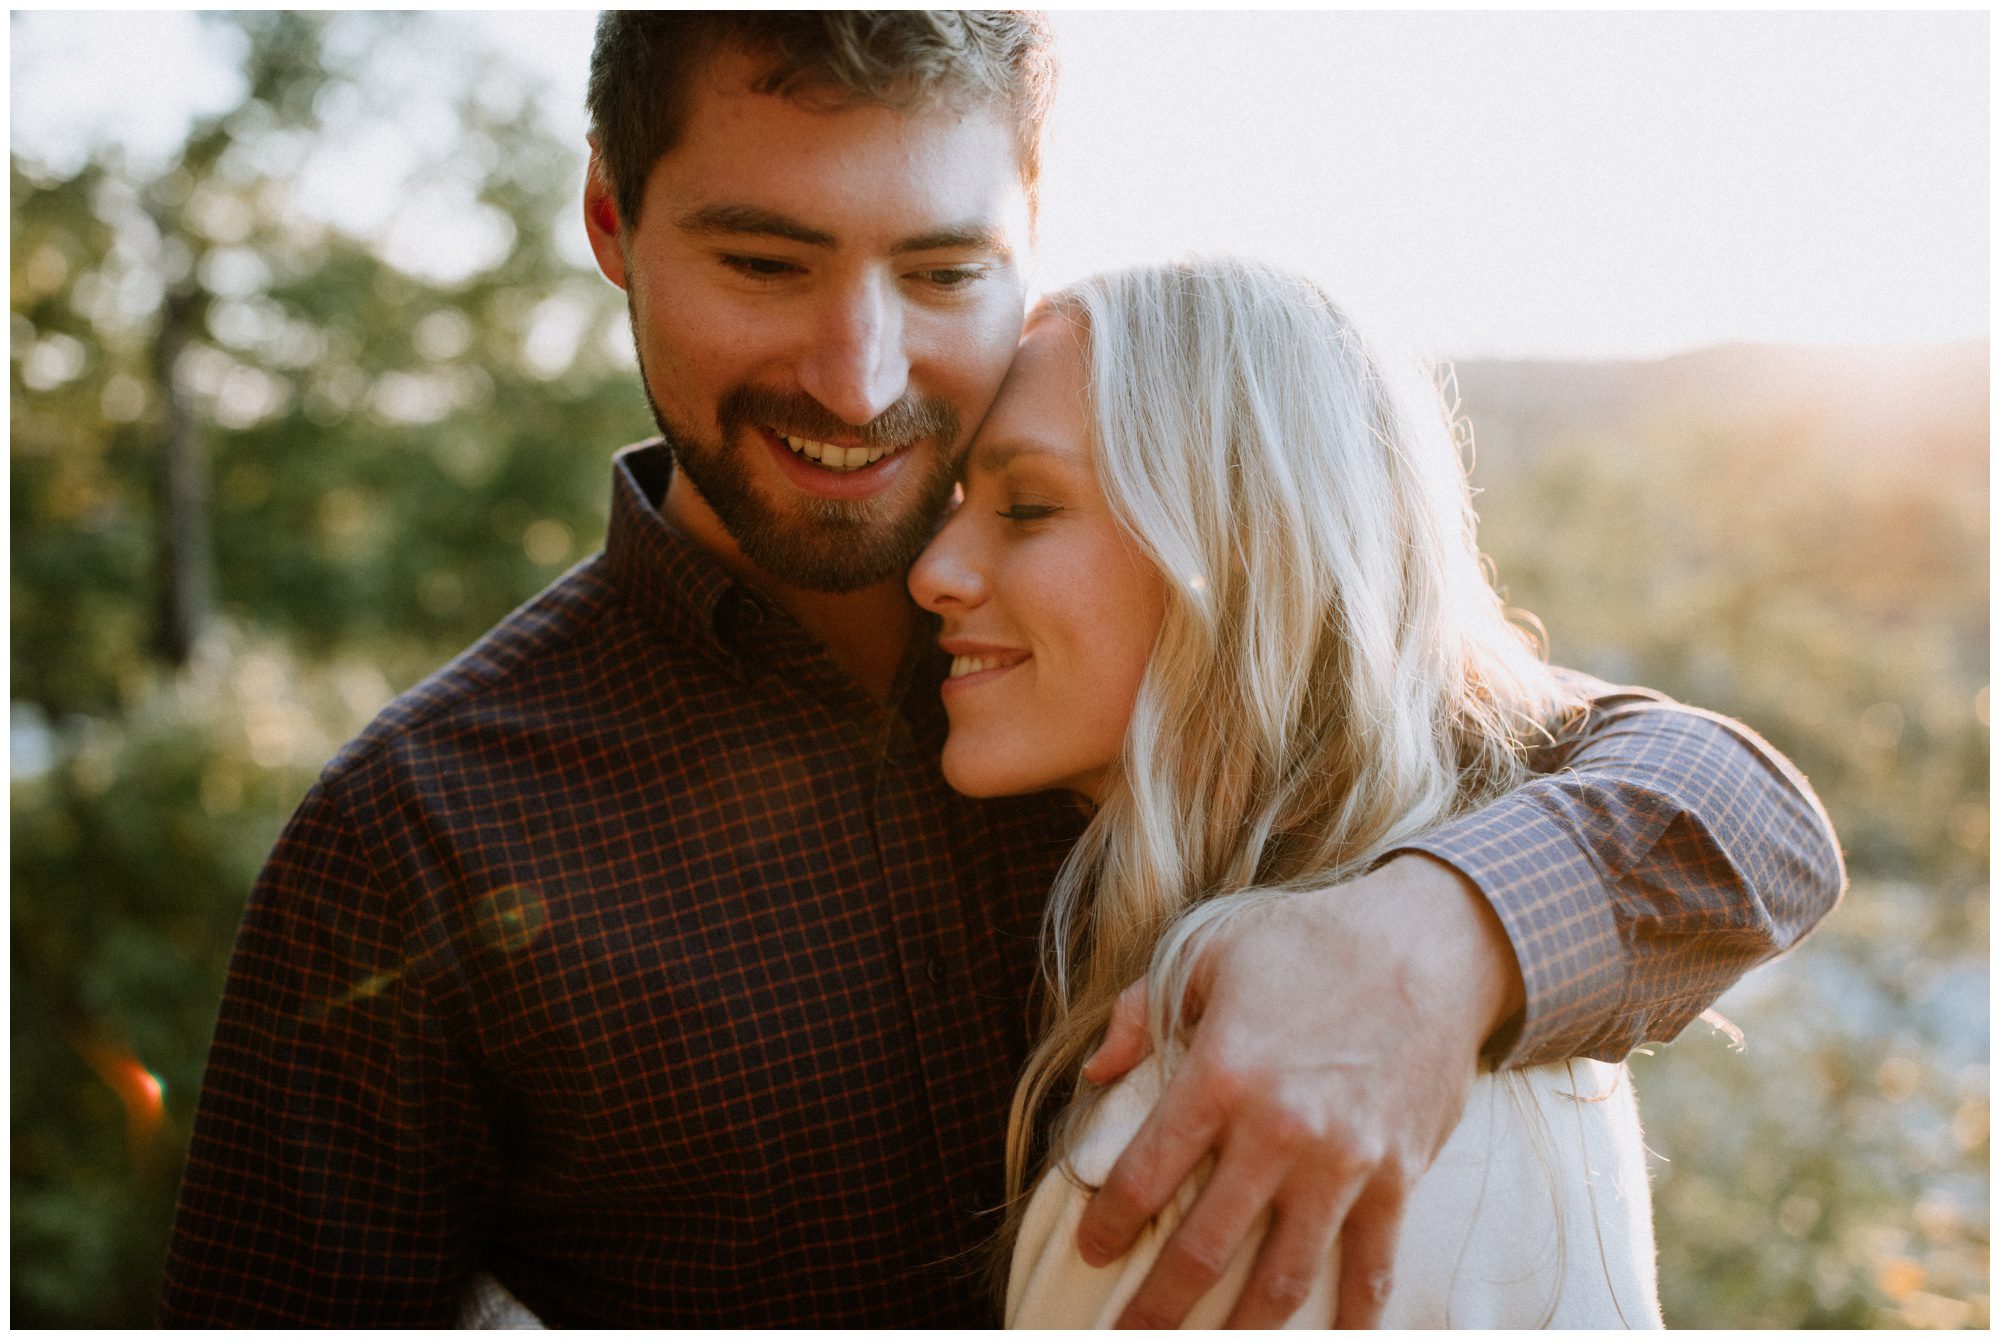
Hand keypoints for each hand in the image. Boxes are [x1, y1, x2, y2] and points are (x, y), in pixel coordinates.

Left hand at [1074, 853, 1523, 1327]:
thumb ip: (1139, 1013)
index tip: (1092, 1250)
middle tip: (1129, 1336)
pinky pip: (1370, 1264)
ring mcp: (1344, 1160)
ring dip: (1241, 1330)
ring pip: (1282, 1275)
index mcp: (1220, 1074)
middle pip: (1203, 1247)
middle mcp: (1278, 1129)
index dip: (1109, 1225)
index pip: (1144, 1174)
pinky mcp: (1398, 1174)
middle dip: (1157, 1306)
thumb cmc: (1309, 942)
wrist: (1428, 941)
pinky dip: (1350, 1316)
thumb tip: (1095, 1074)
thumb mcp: (1207, 951)